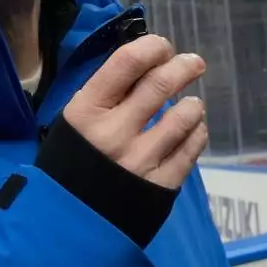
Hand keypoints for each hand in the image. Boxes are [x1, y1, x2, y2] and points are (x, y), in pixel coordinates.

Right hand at [62, 35, 207, 188]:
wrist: (69, 219)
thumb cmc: (70, 161)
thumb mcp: (74, 122)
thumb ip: (105, 96)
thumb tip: (143, 66)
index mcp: (87, 110)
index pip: (127, 62)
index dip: (152, 47)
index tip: (162, 48)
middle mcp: (115, 131)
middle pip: (161, 83)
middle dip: (184, 67)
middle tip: (193, 64)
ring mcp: (140, 159)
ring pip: (184, 116)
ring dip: (193, 105)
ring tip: (191, 105)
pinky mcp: (160, 184)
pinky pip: (191, 149)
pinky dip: (197, 133)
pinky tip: (193, 130)